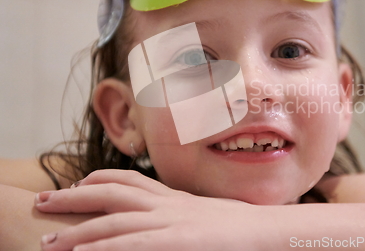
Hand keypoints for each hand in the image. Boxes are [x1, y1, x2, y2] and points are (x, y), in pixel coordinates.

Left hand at [34, 170, 278, 250]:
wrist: (265, 230)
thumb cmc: (239, 225)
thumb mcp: (205, 214)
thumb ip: (181, 215)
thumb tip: (170, 223)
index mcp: (173, 197)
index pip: (129, 179)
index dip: (98, 179)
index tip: (76, 184)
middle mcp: (166, 204)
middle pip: (110, 192)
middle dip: (72, 197)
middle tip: (42, 202)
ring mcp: (169, 222)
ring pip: (113, 221)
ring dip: (76, 231)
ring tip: (48, 242)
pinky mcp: (176, 241)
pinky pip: (131, 244)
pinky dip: (102, 250)